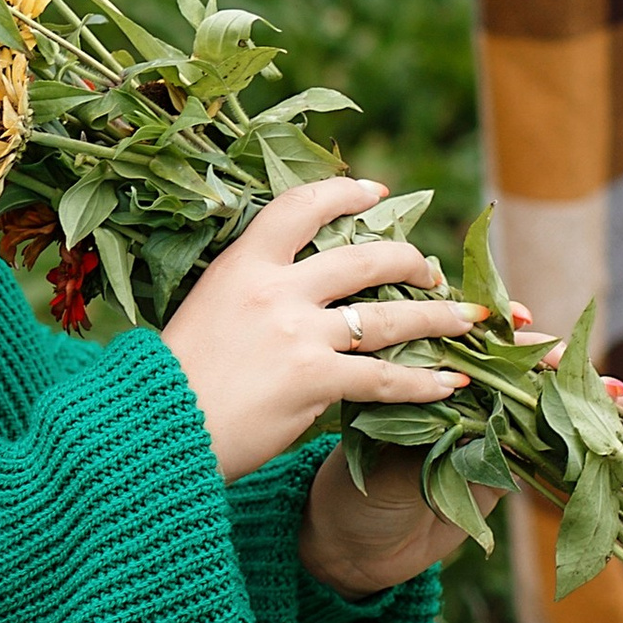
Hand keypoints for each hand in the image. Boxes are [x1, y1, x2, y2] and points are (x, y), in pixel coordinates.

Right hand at [161, 175, 481, 485]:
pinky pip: (383, 379)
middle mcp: (275, 291)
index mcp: (242, 265)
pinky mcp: (313, 382)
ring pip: (387, 319)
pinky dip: (422, 383)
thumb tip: (295, 291)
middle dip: (409, 260)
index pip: (301, 208)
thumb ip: (248, 293)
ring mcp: (297, 336)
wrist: (154, 430)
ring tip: (468, 320)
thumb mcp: (204, 311)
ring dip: (437, 318)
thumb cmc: (170, 380)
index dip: (344, 193)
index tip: (376, 193)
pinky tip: (449, 386)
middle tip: (431, 269)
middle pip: (363, 259)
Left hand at [292, 318, 622, 602]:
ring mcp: (492, 425)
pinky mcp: (512, 460)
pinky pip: (558, 440)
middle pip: (523, 366)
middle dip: (561, 365)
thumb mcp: (383, 450)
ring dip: (594, 395)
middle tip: (586, 372)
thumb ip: (428, 425)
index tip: (520, 322)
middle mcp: (463, 391)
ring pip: (551, 400)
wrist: (353, 547)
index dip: (501, 329)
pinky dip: (597, 427)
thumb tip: (468, 402)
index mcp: (424, 372)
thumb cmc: (350, 490)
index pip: (472, 338)